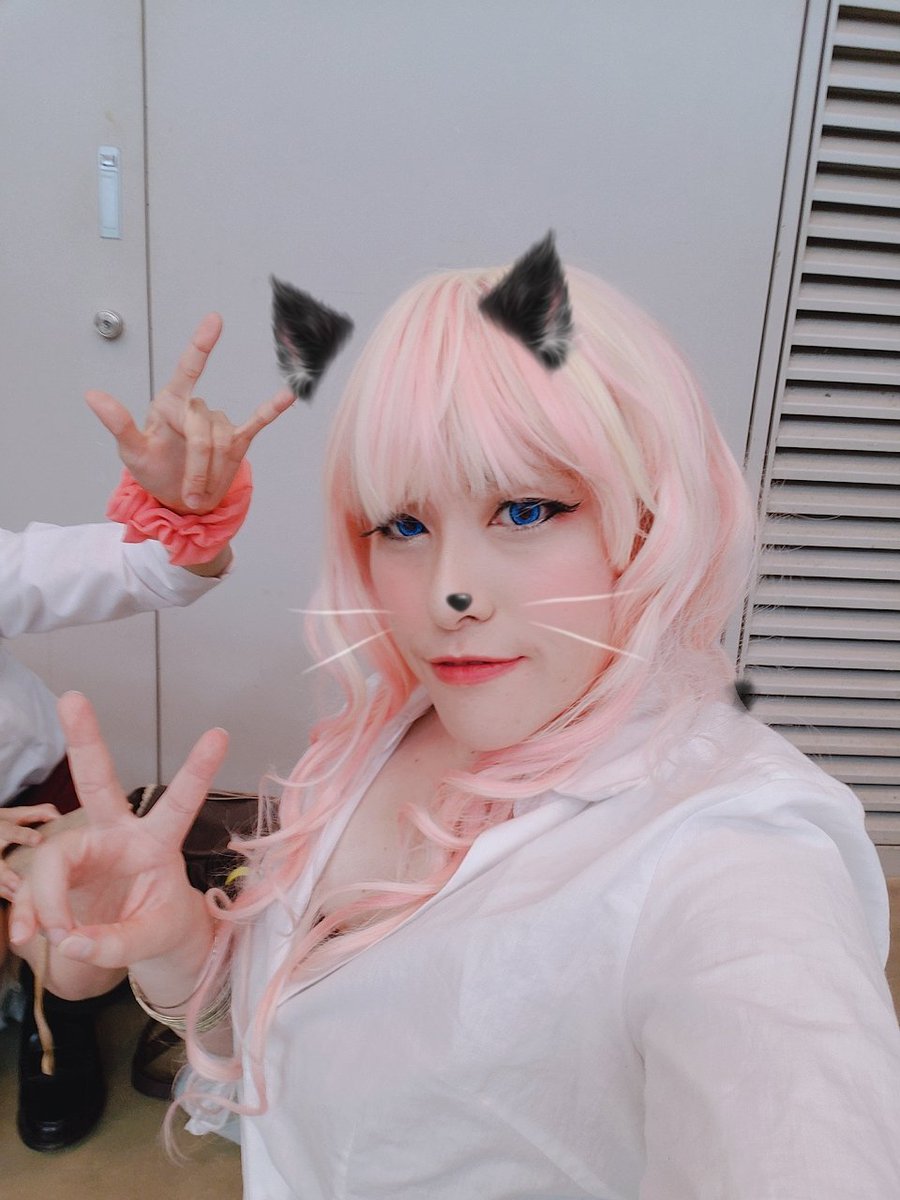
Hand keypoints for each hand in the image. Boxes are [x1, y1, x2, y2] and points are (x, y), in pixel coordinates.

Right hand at [9, 692, 227, 971]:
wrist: (144, 939)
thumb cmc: (161, 924)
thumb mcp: (155, 939)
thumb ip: (118, 942)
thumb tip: (70, 939)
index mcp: (158, 844)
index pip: (180, 803)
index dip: (198, 770)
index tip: (220, 733)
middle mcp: (120, 835)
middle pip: (99, 781)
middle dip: (85, 740)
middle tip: (72, 697)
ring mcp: (87, 849)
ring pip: (52, 857)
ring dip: (44, 899)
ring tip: (55, 936)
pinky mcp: (61, 871)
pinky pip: (32, 885)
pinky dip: (27, 912)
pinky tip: (26, 935)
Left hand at [86, 313, 294, 513]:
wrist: (179, 500)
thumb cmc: (153, 471)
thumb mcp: (131, 452)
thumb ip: (119, 424)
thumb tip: (92, 395)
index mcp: (169, 405)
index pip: (187, 370)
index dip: (201, 345)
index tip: (215, 320)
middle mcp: (196, 408)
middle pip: (206, 432)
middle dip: (200, 466)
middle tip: (191, 496)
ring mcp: (218, 423)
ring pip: (225, 442)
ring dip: (216, 472)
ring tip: (201, 492)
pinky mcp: (238, 439)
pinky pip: (258, 421)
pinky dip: (272, 409)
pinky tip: (286, 396)